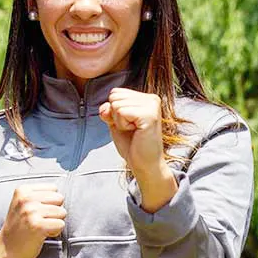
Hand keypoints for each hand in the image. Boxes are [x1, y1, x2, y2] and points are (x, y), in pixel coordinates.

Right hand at [0, 184, 65, 257]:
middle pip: (60, 199)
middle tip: (39, 220)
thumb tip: (62, 194)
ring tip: (39, 227)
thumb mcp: (23, 203)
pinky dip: (55, 232)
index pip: (54, 189)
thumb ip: (40, 194)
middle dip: (54, 211)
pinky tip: (42, 234)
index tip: (36, 211)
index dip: (49, 202)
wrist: (6, 249)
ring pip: (62, 212)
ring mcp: (31, 212)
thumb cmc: (20, 225)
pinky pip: (61, 225)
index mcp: (23, 190)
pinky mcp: (37, 226)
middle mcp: (26, 199)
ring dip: (54, 222)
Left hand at [99, 88, 177, 212]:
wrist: (145, 164)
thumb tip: (106, 106)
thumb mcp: (116, 122)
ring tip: (134, 131)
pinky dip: (122, 125)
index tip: (128, 124)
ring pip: (116, 104)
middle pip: (114, 96)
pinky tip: (136, 132)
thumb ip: (109, 110)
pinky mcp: (149, 115)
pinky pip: (121, 111)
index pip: (115, 92)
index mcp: (146, 98)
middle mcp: (152, 99)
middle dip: (116, 115)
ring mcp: (152, 105)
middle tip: (131, 129)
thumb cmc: (133, 145)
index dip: (114, 111)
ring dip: (119, 122)